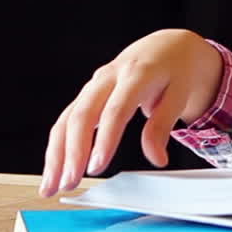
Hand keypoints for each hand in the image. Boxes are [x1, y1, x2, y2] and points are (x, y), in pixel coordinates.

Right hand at [40, 29, 223, 196]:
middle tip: (70, 182)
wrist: (168, 46)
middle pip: (82, 115)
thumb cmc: (176, 70)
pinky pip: (66, 120)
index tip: (96, 166)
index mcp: (136, 74)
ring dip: (56, 154)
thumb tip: (157, 158)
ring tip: (51, 186)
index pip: (116, 110)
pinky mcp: (87, 94)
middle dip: (72, 152)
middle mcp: (108, 77)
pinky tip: (54, 169)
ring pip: (66, 119)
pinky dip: (57, 146)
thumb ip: (164, 125)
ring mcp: (93, 85)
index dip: (105, 139)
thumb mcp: (180, 94)